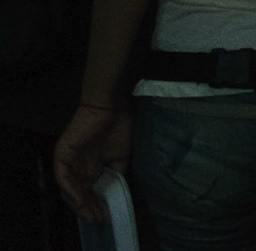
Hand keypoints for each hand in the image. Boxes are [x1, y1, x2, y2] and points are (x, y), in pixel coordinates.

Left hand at [54, 104, 131, 220]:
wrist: (110, 107)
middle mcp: (79, 167)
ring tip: (90, 214)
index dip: (97, 204)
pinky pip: (63, 177)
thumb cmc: (119, 127)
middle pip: (79, 193)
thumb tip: (116, 193)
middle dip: (89, 208)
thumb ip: (117, 174)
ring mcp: (69, 162)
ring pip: (69, 189)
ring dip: (79, 203)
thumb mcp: (122, 156)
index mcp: (92, 167)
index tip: (106, 216)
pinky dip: (70, 190)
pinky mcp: (62, 155)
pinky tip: (81, 199)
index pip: (91, 191)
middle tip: (99, 219)